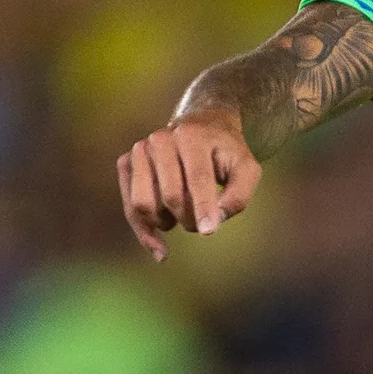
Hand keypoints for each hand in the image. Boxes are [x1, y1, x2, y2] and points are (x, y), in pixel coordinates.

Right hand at [118, 105, 262, 260]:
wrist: (201, 127)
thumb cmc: (225, 154)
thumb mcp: (246, 169)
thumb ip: (239, 196)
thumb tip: (215, 219)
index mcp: (192, 136)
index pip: (197, 177)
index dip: (203, 206)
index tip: (208, 232)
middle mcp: (161, 140)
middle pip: (171, 196)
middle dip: (189, 219)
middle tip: (202, 222)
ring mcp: (140, 150)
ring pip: (143, 203)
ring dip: (165, 223)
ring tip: (181, 218)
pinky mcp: (126, 163)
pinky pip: (130, 206)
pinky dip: (144, 230)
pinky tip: (159, 246)